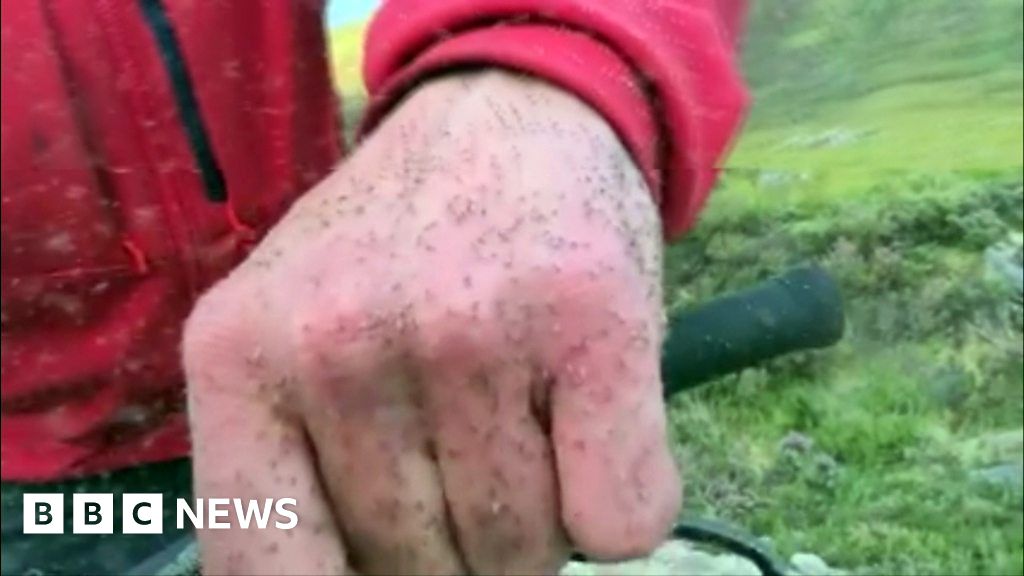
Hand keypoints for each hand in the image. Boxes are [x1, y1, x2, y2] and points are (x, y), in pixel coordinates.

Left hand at [183, 70, 679, 574]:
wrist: (513, 115)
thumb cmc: (405, 246)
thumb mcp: (302, 334)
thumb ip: (303, 464)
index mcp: (240, 360)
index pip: (263, 571)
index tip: (395, 570)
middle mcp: (341, 346)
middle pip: (416, 571)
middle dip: (458, 543)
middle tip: (474, 447)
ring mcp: (468, 333)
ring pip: (520, 553)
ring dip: (541, 519)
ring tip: (529, 412)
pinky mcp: (591, 324)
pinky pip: (618, 522)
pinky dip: (619, 503)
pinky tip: (593, 420)